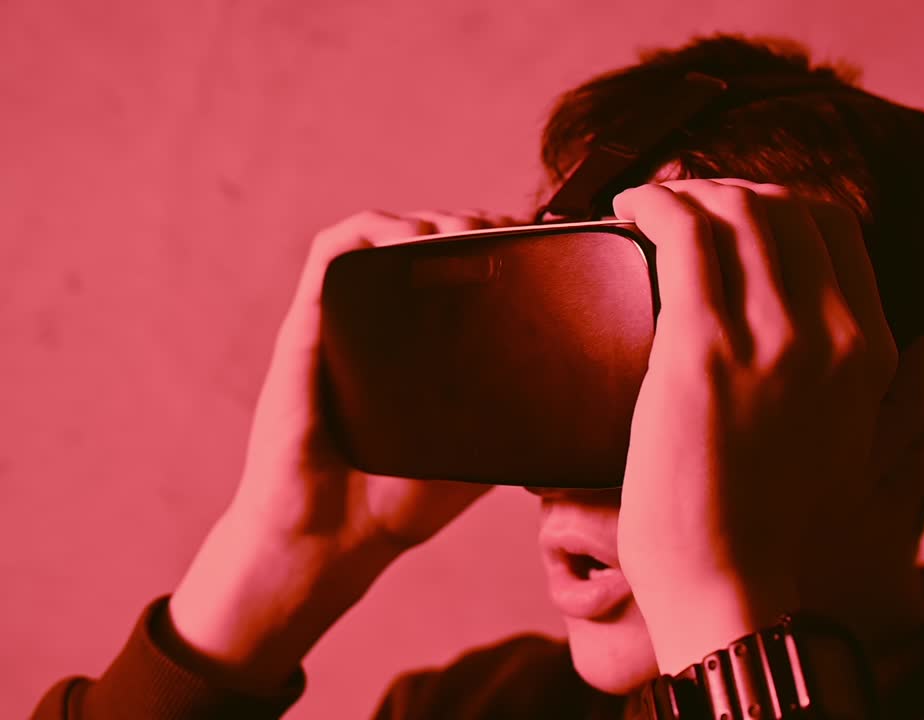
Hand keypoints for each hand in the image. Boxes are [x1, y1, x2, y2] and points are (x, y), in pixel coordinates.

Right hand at [169, 209, 519, 687]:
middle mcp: (381, 327)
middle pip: (424, 241)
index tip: (540, 241)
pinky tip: (416, 238)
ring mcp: (343, 323)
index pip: (458, 272)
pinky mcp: (307, 327)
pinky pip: (330, 254)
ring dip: (429, 217)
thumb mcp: (479, 458)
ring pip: (381, 234)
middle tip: (513, 230)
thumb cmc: (395, 505)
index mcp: (420, 351)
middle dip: (473, 222)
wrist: (327, 543)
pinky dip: (374, 229)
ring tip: (471, 230)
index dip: (497, 245)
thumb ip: (518, 429)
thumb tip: (583, 417)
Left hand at [611, 180, 898, 672]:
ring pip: (733, 208)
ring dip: (684, 192)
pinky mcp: (703, 352)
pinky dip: (651, 204)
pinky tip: (626, 209)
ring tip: (648, 208)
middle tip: (679, 208)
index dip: (776, 202)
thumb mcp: (849, 442)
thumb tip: (866, 334)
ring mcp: (771, 340)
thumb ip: (856, 379)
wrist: (736, 588)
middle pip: (783, 205)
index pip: (834, 227)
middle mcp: (834, 335)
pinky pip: (682, 235)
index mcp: (872, 353)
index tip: (731, 212)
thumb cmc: (772, 525)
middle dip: (725, 190)